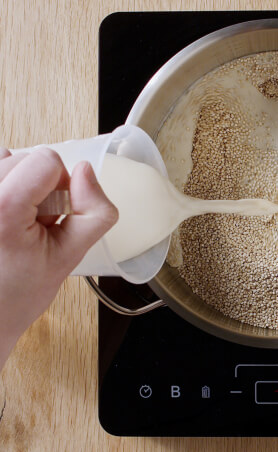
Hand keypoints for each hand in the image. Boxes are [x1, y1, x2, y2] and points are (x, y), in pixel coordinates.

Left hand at [0, 148, 116, 363]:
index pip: (45, 160)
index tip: (55, 214)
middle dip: (38, 185)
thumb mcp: (71, 257)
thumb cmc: (17, 294)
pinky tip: (6, 214)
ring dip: (18, 182)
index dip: (61, 185)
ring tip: (18, 220)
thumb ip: (95, 213)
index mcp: (3, 210)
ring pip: (3, 158)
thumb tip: (86, 172)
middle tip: (35, 223)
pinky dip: (3, 183)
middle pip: (23, 156)